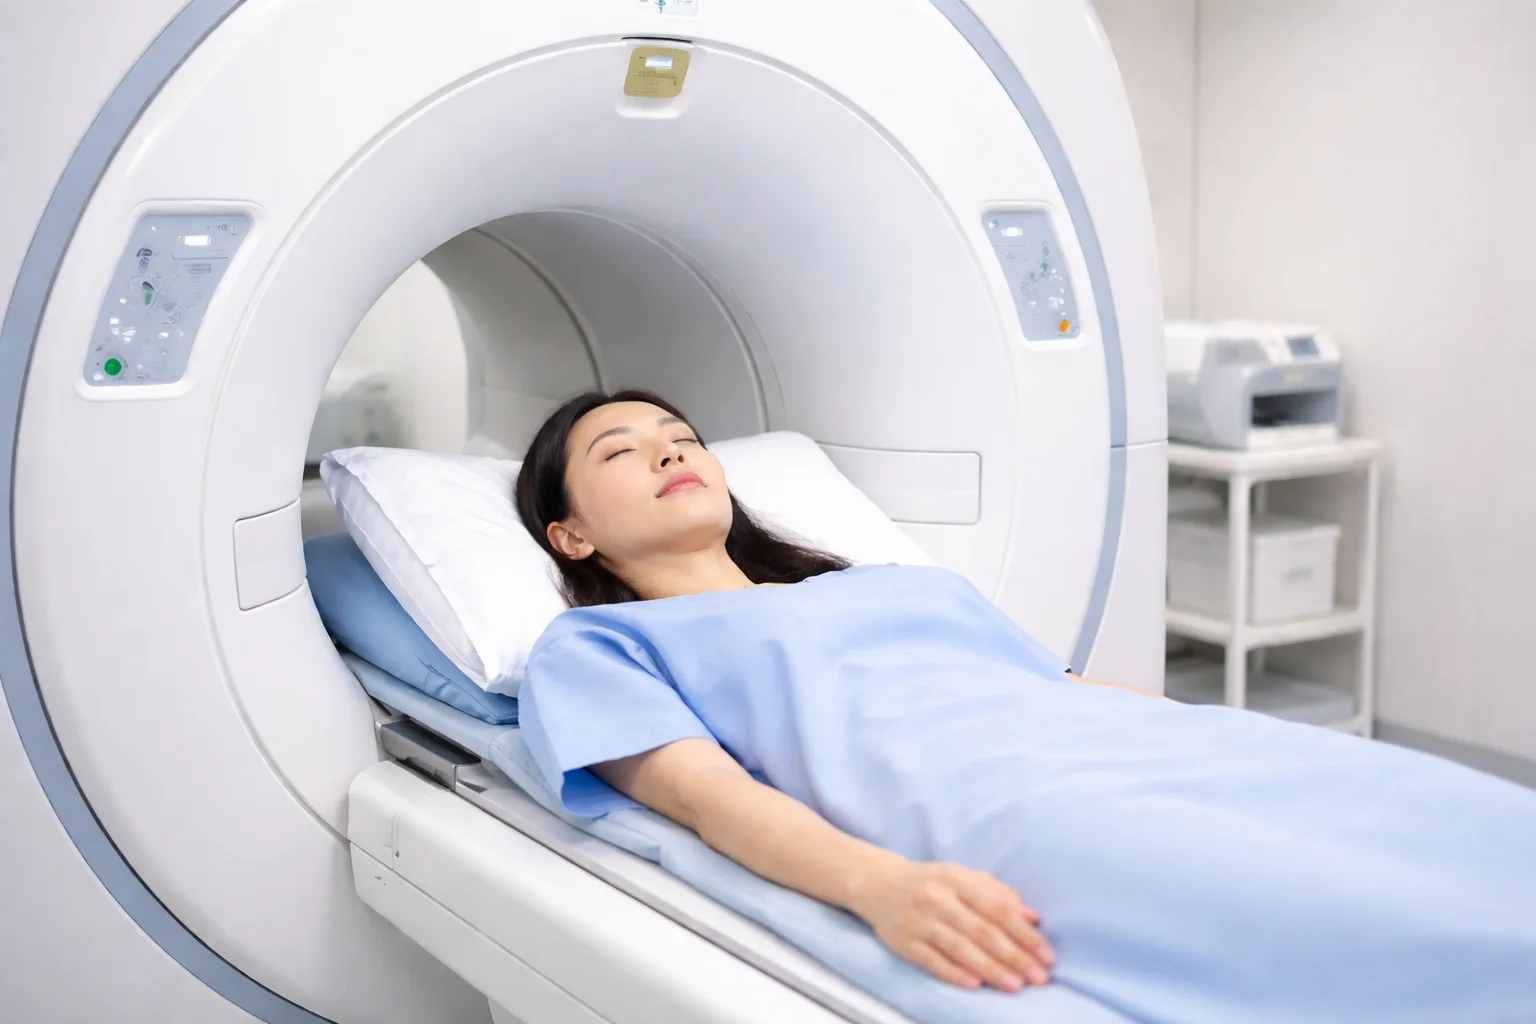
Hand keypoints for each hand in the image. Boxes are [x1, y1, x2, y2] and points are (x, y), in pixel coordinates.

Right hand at [849, 859, 1053, 991]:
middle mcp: (938, 897)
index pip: (998, 908)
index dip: (1025, 933)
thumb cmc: (932, 882)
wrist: (878, 884)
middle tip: (1039, 977)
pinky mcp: (904, 941)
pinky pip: (932, 960)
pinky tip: (976, 985)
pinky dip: (954, 973)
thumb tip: (1032, 917)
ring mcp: (919, 920)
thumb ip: (998, 894)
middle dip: (1014, 956)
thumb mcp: (963, 877)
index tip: (1047, 954)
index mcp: (957, 878)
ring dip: (991, 968)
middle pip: (982, 930)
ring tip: (1015, 986)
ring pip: (960, 948)